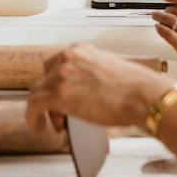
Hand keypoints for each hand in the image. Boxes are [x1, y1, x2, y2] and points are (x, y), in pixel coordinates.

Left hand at [25, 42, 169, 131]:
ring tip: (56, 124)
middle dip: (51, 95)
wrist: (143, 96)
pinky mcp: (58, 94)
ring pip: (38, 91)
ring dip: (45, 109)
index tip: (63, 94)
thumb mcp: (110, 70)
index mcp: (81, 50)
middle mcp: (68, 57)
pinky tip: (39, 126)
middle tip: (60, 113)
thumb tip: (86, 92)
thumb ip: (92, 75)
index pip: (58, 63)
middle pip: (46, 76)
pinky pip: (34, 104)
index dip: (58, 82)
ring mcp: (61, 74)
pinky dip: (33, 116)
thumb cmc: (136, 88)